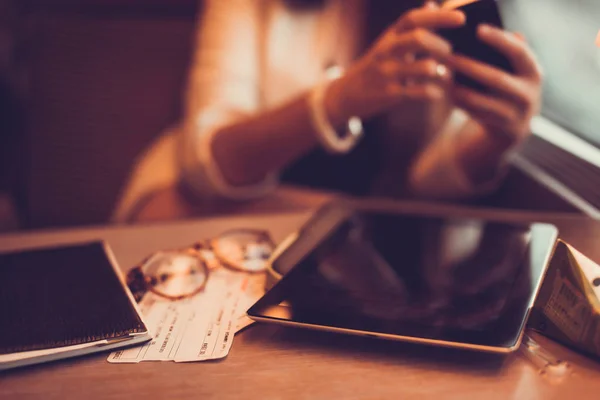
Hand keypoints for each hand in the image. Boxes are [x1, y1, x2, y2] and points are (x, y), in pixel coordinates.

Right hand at [324, 5, 465, 125]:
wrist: (346, 94)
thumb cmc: (375, 66)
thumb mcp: (389, 42)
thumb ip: (412, 26)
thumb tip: (434, 4)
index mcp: (390, 36)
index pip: (413, 19)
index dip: (438, 16)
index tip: (462, 19)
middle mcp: (387, 52)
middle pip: (419, 38)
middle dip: (440, 45)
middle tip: (448, 53)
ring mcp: (387, 73)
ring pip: (423, 67)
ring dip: (439, 70)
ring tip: (442, 73)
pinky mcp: (389, 95)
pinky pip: (418, 93)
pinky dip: (432, 92)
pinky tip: (436, 92)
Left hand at [448, 25, 542, 181]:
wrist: (509, 133)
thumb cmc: (504, 93)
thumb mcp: (510, 73)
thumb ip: (503, 55)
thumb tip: (482, 33)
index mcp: (533, 73)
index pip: (518, 52)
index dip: (500, 40)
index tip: (478, 30)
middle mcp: (529, 95)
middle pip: (496, 78)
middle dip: (469, 67)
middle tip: (448, 57)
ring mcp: (517, 116)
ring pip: (481, 101)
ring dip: (459, 89)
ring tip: (443, 77)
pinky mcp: (501, 132)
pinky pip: (475, 116)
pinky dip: (460, 104)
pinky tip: (447, 94)